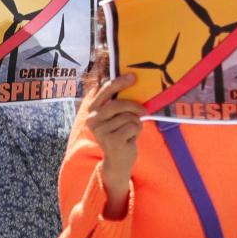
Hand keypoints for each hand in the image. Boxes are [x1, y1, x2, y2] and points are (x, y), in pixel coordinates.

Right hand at [84, 74, 143, 200]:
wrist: (118, 160)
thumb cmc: (121, 134)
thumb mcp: (118, 117)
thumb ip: (120, 104)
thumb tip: (134, 85)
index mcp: (93, 110)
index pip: (106, 91)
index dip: (119, 82)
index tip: (133, 76)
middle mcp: (92, 119)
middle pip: (118, 104)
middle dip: (134, 106)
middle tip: (144, 111)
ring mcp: (100, 131)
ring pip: (127, 117)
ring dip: (135, 123)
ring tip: (131, 132)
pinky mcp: (111, 140)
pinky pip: (132, 127)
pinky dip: (137, 131)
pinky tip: (131, 139)